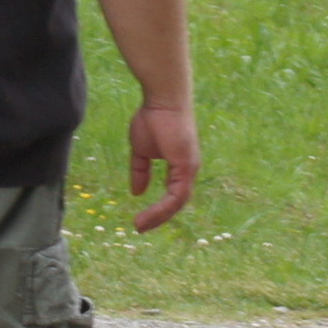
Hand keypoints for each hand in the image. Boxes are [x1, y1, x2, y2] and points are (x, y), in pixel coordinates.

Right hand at [122, 102, 200, 231]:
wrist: (162, 100)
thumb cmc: (153, 118)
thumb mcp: (141, 150)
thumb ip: (140, 171)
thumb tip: (137, 192)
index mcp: (180, 167)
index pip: (173, 195)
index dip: (159, 209)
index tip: (141, 219)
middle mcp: (189, 170)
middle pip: (177, 203)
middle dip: (158, 218)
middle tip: (140, 227)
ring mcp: (190, 169)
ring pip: (178, 203)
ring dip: (159, 217)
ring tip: (140, 225)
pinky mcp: (187, 166)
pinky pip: (177, 195)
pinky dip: (163, 207)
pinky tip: (148, 214)